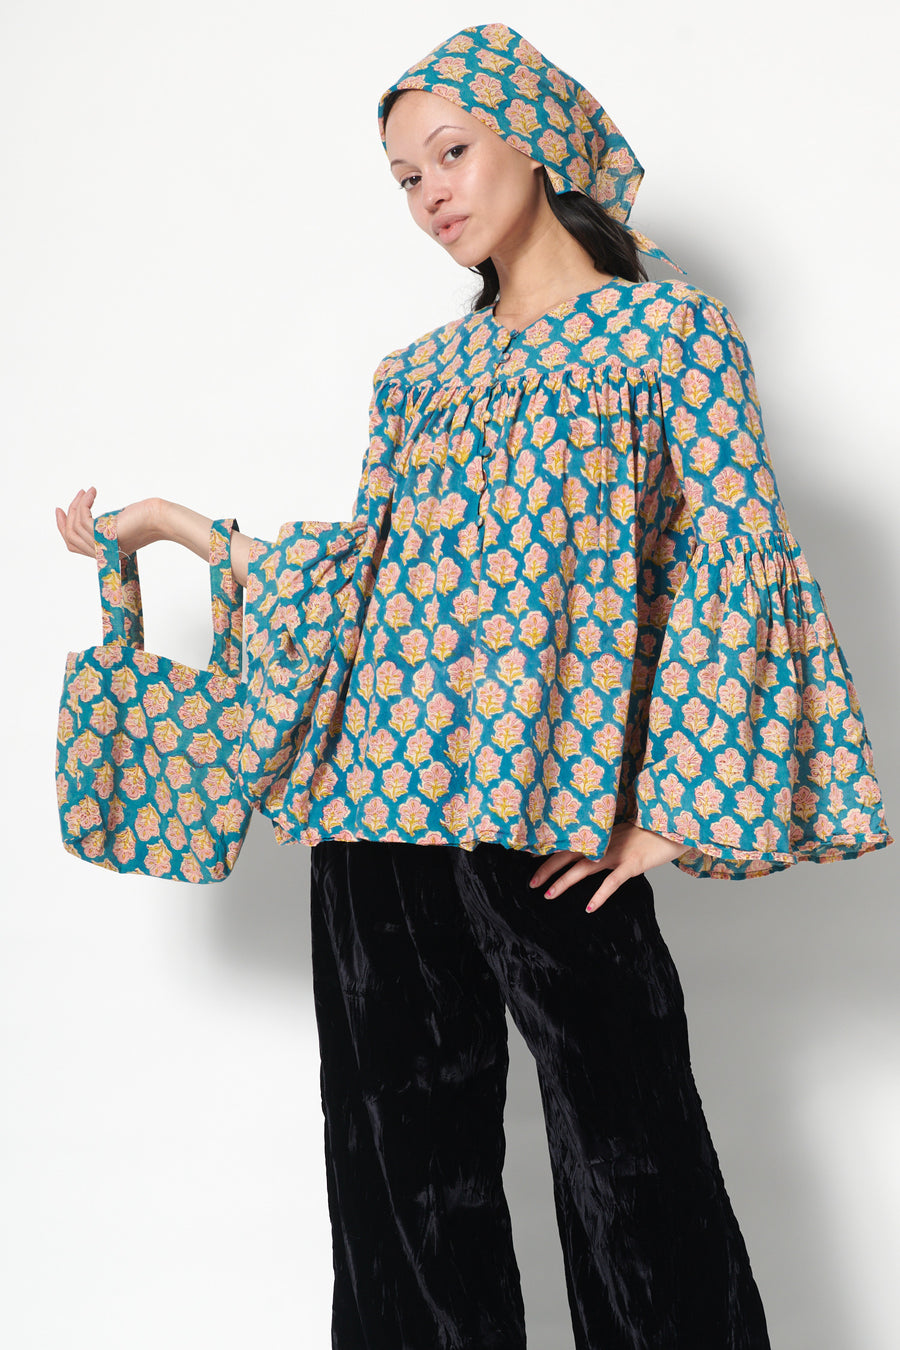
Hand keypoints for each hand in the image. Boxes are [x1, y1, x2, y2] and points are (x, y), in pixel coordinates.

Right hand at [56, 489, 163, 556]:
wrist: (159, 519)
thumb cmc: (144, 519)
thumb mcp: (118, 524)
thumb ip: (102, 525)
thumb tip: (87, 515)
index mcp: (103, 552)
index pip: (75, 545)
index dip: (64, 528)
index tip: (61, 510)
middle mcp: (101, 552)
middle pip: (71, 537)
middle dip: (65, 518)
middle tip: (68, 500)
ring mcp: (102, 545)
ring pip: (75, 527)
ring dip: (77, 505)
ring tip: (85, 492)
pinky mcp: (104, 534)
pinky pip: (83, 518)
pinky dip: (84, 502)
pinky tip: (92, 492)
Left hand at [529, 822, 688, 912]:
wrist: (673, 827)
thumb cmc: (649, 832)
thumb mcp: (623, 833)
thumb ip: (606, 841)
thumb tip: (592, 851)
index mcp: (601, 836)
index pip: (569, 843)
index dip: (549, 851)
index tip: (529, 858)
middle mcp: (604, 843)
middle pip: (569, 856)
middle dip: (548, 869)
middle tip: (531, 883)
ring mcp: (617, 854)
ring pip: (584, 868)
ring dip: (564, 882)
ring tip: (549, 894)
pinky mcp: (632, 865)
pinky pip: (612, 882)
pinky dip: (600, 895)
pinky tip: (589, 908)